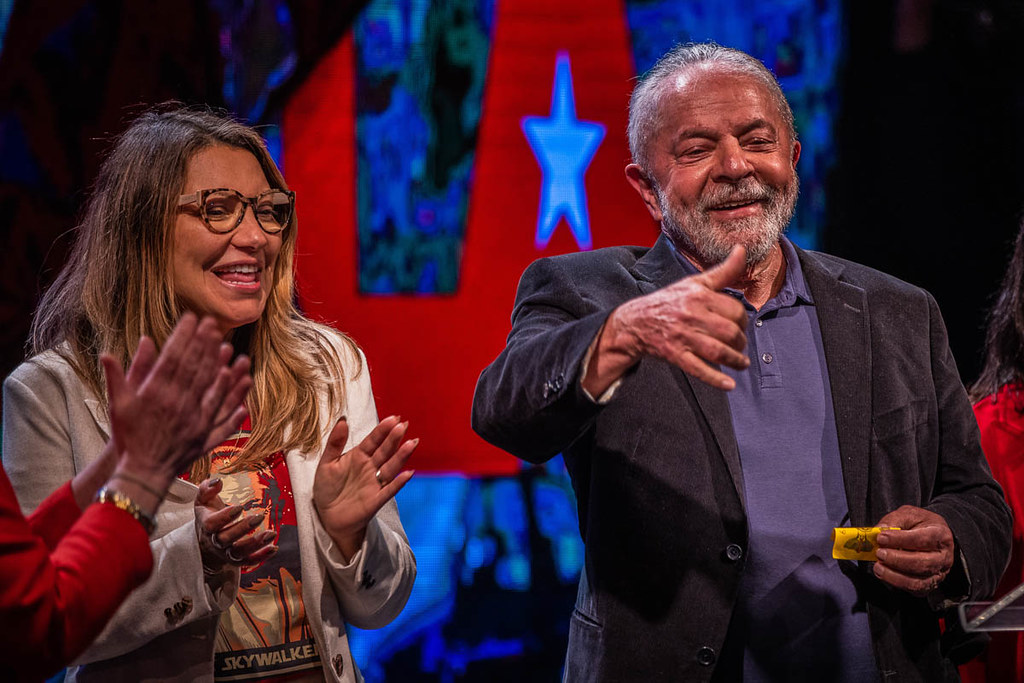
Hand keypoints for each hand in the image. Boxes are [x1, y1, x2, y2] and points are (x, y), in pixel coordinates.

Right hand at [101, 313, 251, 483]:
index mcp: (155, 392)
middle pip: (194, 366)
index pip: (173, 356)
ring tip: (227, 343)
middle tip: (213, 322)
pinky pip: (220, 407)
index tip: (191, 318)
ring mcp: (193, 416)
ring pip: (210, 383)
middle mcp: (177, 402)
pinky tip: (236, 376)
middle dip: (204, 341)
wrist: (142, 470)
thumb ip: (116, 377)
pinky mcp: (204, 430)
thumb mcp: (117, 405)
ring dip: (220, 362)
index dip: (183, 335)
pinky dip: (229, 391)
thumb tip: (108, 353)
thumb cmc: (128, 436)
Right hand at [195, 478, 276, 570]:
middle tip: (259, 517)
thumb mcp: (203, 500)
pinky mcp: (237, 560)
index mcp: (206, 525)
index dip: (224, 517)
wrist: (206, 541)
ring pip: (238, 553)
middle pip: (225, 539)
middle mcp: (215, 541)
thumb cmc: (208, 515)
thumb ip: (207, 489)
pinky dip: (261, 557)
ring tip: (271, 534)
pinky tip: (274, 548)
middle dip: (242, 529)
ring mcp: (226, 552)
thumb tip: (217, 481)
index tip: (239, 507)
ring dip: (255, 544)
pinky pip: (248, 561)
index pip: (211, 524)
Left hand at [312, 415, 416, 558]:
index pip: (373, 440)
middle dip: (394, 438)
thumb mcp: (326, 463)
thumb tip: (343, 420)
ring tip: (412, 443)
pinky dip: (399, 483)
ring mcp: (374, 483)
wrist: (327, 516)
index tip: (393, 418)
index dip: (382, 430)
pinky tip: (408, 474)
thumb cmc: (327, 488)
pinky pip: (389, 490)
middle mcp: (370, 467)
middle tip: (405, 425)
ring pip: (391, 467)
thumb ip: (335, 442)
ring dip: (401, 456)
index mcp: (359, 456)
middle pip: (385, 451)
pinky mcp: (376, 500)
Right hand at [583, 244, 749, 394]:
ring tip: (741, 363)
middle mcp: (691, 314)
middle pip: (729, 332)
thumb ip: (722, 270)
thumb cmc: (669, 300)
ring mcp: (682, 336)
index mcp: (698, 295)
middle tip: (740, 345)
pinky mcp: (674, 354)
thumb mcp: (695, 282)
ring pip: (717, 351)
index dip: (744, 320)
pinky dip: (715, 379)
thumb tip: (741, 249)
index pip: (735, 310)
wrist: (635, 321)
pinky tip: (729, 384)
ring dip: (735, 360)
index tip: (742, 326)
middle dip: (741, 341)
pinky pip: (698, 369)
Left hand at [873, 505, 954, 596]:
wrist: (932, 537)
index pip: (923, 540)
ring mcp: (938, 573)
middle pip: (922, 563)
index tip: (881, 538)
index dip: (900, 540)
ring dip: (894, 575)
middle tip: (879, 553)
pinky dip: (897, 584)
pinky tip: (884, 574)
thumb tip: (879, 530)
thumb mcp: (908, 514)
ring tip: (878, 566)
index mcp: (940, 535)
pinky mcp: (930, 584)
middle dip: (897, 560)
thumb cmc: (919, 525)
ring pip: (918, 581)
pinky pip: (915, 589)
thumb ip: (894, 520)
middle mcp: (943, 557)